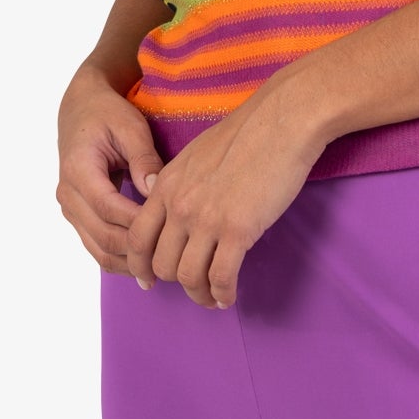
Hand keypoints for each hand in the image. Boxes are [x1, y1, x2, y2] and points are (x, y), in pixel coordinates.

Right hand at [56, 62, 164, 273]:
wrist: (80, 109)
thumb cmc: (107, 114)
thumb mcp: (129, 126)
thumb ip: (143, 158)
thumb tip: (155, 191)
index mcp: (78, 170)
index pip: (108, 208)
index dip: (138, 224)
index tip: (170, 232)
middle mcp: (68, 195)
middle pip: (103, 236)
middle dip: (137, 251)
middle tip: (173, 258)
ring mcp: (71, 209)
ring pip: (98, 249)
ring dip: (128, 263)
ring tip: (162, 271)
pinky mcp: (78, 216)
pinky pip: (97, 246)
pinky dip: (119, 258)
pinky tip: (145, 267)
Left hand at [125, 65, 326, 308]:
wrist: (281, 121)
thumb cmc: (246, 132)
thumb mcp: (196, 153)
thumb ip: (177, 182)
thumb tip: (168, 201)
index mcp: (166, 184)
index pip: (137, 236)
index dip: (139, 265)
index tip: (147, 281)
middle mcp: (180, 205)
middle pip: (161, 263)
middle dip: (175, 282)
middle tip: (192, 286)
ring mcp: (207, 219)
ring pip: (188, 276)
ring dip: (199, 294)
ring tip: (212, 297)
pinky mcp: (238, 230)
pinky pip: (221, 276)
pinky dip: (223, 293)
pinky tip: (229, 296)